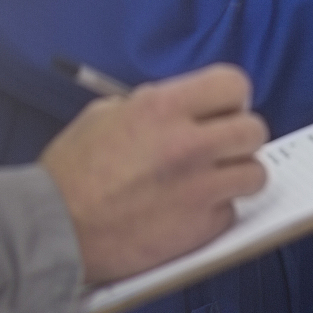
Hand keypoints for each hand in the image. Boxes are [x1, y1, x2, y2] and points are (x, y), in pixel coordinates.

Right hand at [39, 64, 267, 284]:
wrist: (57, 227)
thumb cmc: (72, 171)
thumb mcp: (106, 114)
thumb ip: (150, 106)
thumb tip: (183, 108)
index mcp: (162, 108)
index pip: (233, 84)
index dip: (232, 97)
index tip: (224, 109)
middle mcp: (188, 144)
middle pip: (254, 129)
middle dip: (239, 136)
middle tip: (220, 146)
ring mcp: (198, 188)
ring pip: (256, 173)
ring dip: (237, 175)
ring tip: (212, 180)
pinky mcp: (200, 228)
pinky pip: (231, 212)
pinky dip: (216, 211)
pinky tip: (190, 209)